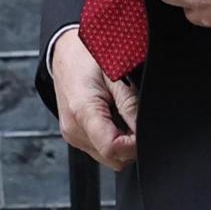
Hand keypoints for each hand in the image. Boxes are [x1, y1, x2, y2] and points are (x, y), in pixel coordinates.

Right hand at [50, 27, 140, 170]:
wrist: (64, 51)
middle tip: (136, 118)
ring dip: (122, 143)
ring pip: (107, 157)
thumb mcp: (115, 75)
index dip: (135, 144)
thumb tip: (145, 130)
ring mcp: (72, 135)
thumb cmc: (87, 56)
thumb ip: (130, 105)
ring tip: (122, 114)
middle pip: (112, 158)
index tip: (145, 130)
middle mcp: (73, 130)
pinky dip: (111, 139)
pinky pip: (99, 148)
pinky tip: (113, 117)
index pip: (113, 148)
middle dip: (131, 145)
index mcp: (82, 112)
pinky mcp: (73, 135)